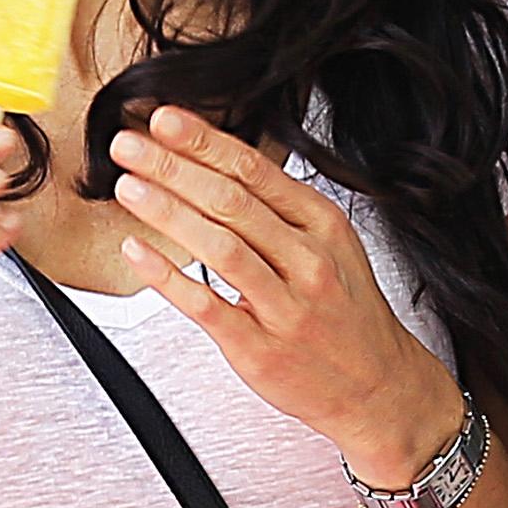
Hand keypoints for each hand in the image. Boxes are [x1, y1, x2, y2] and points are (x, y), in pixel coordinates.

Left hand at [110, 107, 464, 482]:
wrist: (378, 386)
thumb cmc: (347, 313)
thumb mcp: (332, 246)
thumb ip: (281, 209)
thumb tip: (218, 165)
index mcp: (323, 225)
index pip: (255, 170)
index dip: (204, 141)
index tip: (165, 120)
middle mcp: (307, 260)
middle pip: (231, 200)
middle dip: (173, 167)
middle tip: (130, 145)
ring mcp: (284, 306)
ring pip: (220, 247)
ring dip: (167, 211)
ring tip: (128, 186)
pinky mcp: (259, 348)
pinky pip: (206, 305)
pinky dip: (166, 276)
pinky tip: (137, 252)